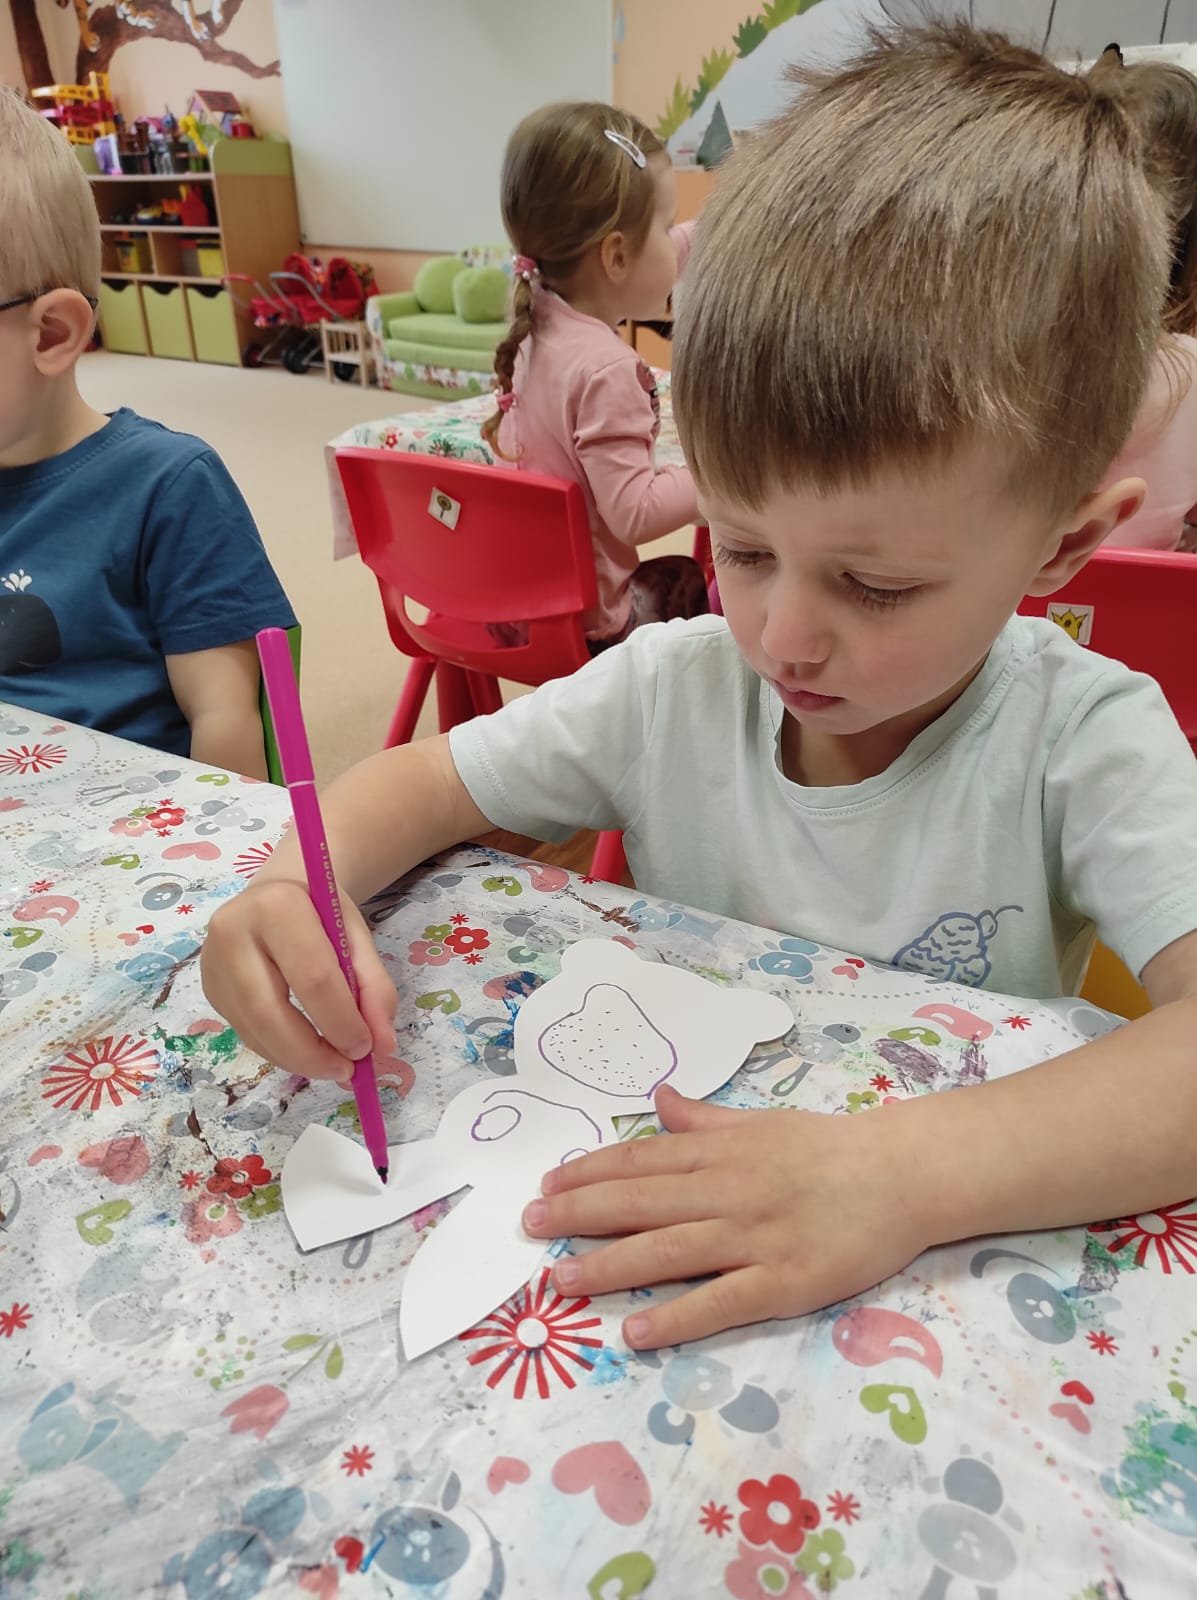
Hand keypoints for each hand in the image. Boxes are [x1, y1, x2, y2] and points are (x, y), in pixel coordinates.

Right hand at [200, 878, 396, 1080]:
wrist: (276, 892)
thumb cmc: (320, 910)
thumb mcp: (356, 935)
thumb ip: (374, 987)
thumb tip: (383, 1046)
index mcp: (278, 907)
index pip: (312, 977)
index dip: (341, 1022)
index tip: (367, 1049)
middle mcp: (233, 932)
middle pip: (270, 1012)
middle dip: (312, 1053)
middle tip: (346, 1070)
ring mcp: (213, 963)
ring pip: (253, 1030)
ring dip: (296, 1060)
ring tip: (332, 1066)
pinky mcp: (210, 988)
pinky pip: (246, 1032)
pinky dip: (280, 1051)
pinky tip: (305, 1051)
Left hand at [522, 1084, 929, 1348]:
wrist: (903, 1174)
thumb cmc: (830, 1148)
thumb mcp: (763, 1122)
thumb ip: (706, 1120)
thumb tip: (658, 1099)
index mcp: (722, 1151)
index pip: (641, 1161)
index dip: (589, 1173)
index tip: (546, 1186)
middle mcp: (728, 1191)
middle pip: (640, 1203)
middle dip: (579, 1215)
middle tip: (528, 1228)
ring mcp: (754, 1238)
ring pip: (668, 1252)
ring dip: (610, 1267)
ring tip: (561, 1280)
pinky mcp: (784, 1283)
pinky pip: (721, 1302)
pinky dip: (677, 1318)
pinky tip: (638, 1332)